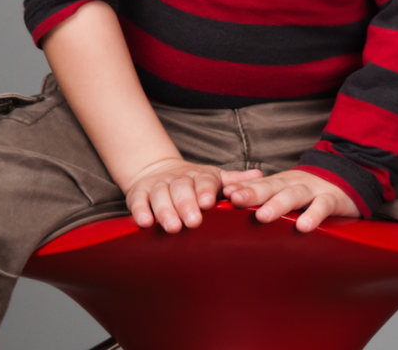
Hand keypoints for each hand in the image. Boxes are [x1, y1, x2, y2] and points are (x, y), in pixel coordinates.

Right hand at [123, 158, 263, 232]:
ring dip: (165, 210)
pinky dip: (140, 211)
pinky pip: (138, 201)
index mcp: (200, 175)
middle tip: (192, 221)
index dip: (205, 191)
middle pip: (182, 188)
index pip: (204, 181)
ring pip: (160, 195)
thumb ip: (235, 180)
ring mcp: (158, 184)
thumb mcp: (215, 178)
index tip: (208, 203)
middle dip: (186, 204)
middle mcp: (178, 178)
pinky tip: (145, 223)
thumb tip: (259, 175)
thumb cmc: (194, 182)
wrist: (158, 170)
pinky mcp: (139, 192)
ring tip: (172, 227)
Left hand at [224, 169, 360, 231]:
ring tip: (263, 216)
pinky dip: (313, 215)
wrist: (349, 175)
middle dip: (253, 193)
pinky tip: (303, 226)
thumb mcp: (285, 188)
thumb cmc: (309, 188)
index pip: (258, 185)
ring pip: (294, 195)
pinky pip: (322, 206)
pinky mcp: (332, 198)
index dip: (242, 189)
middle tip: (236, 200)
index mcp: (280, 183)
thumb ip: (262, 193)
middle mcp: (293, 184)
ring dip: (278, 204)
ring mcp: (313, 189)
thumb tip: (230, 197)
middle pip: (271, 187)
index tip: (225, 195)